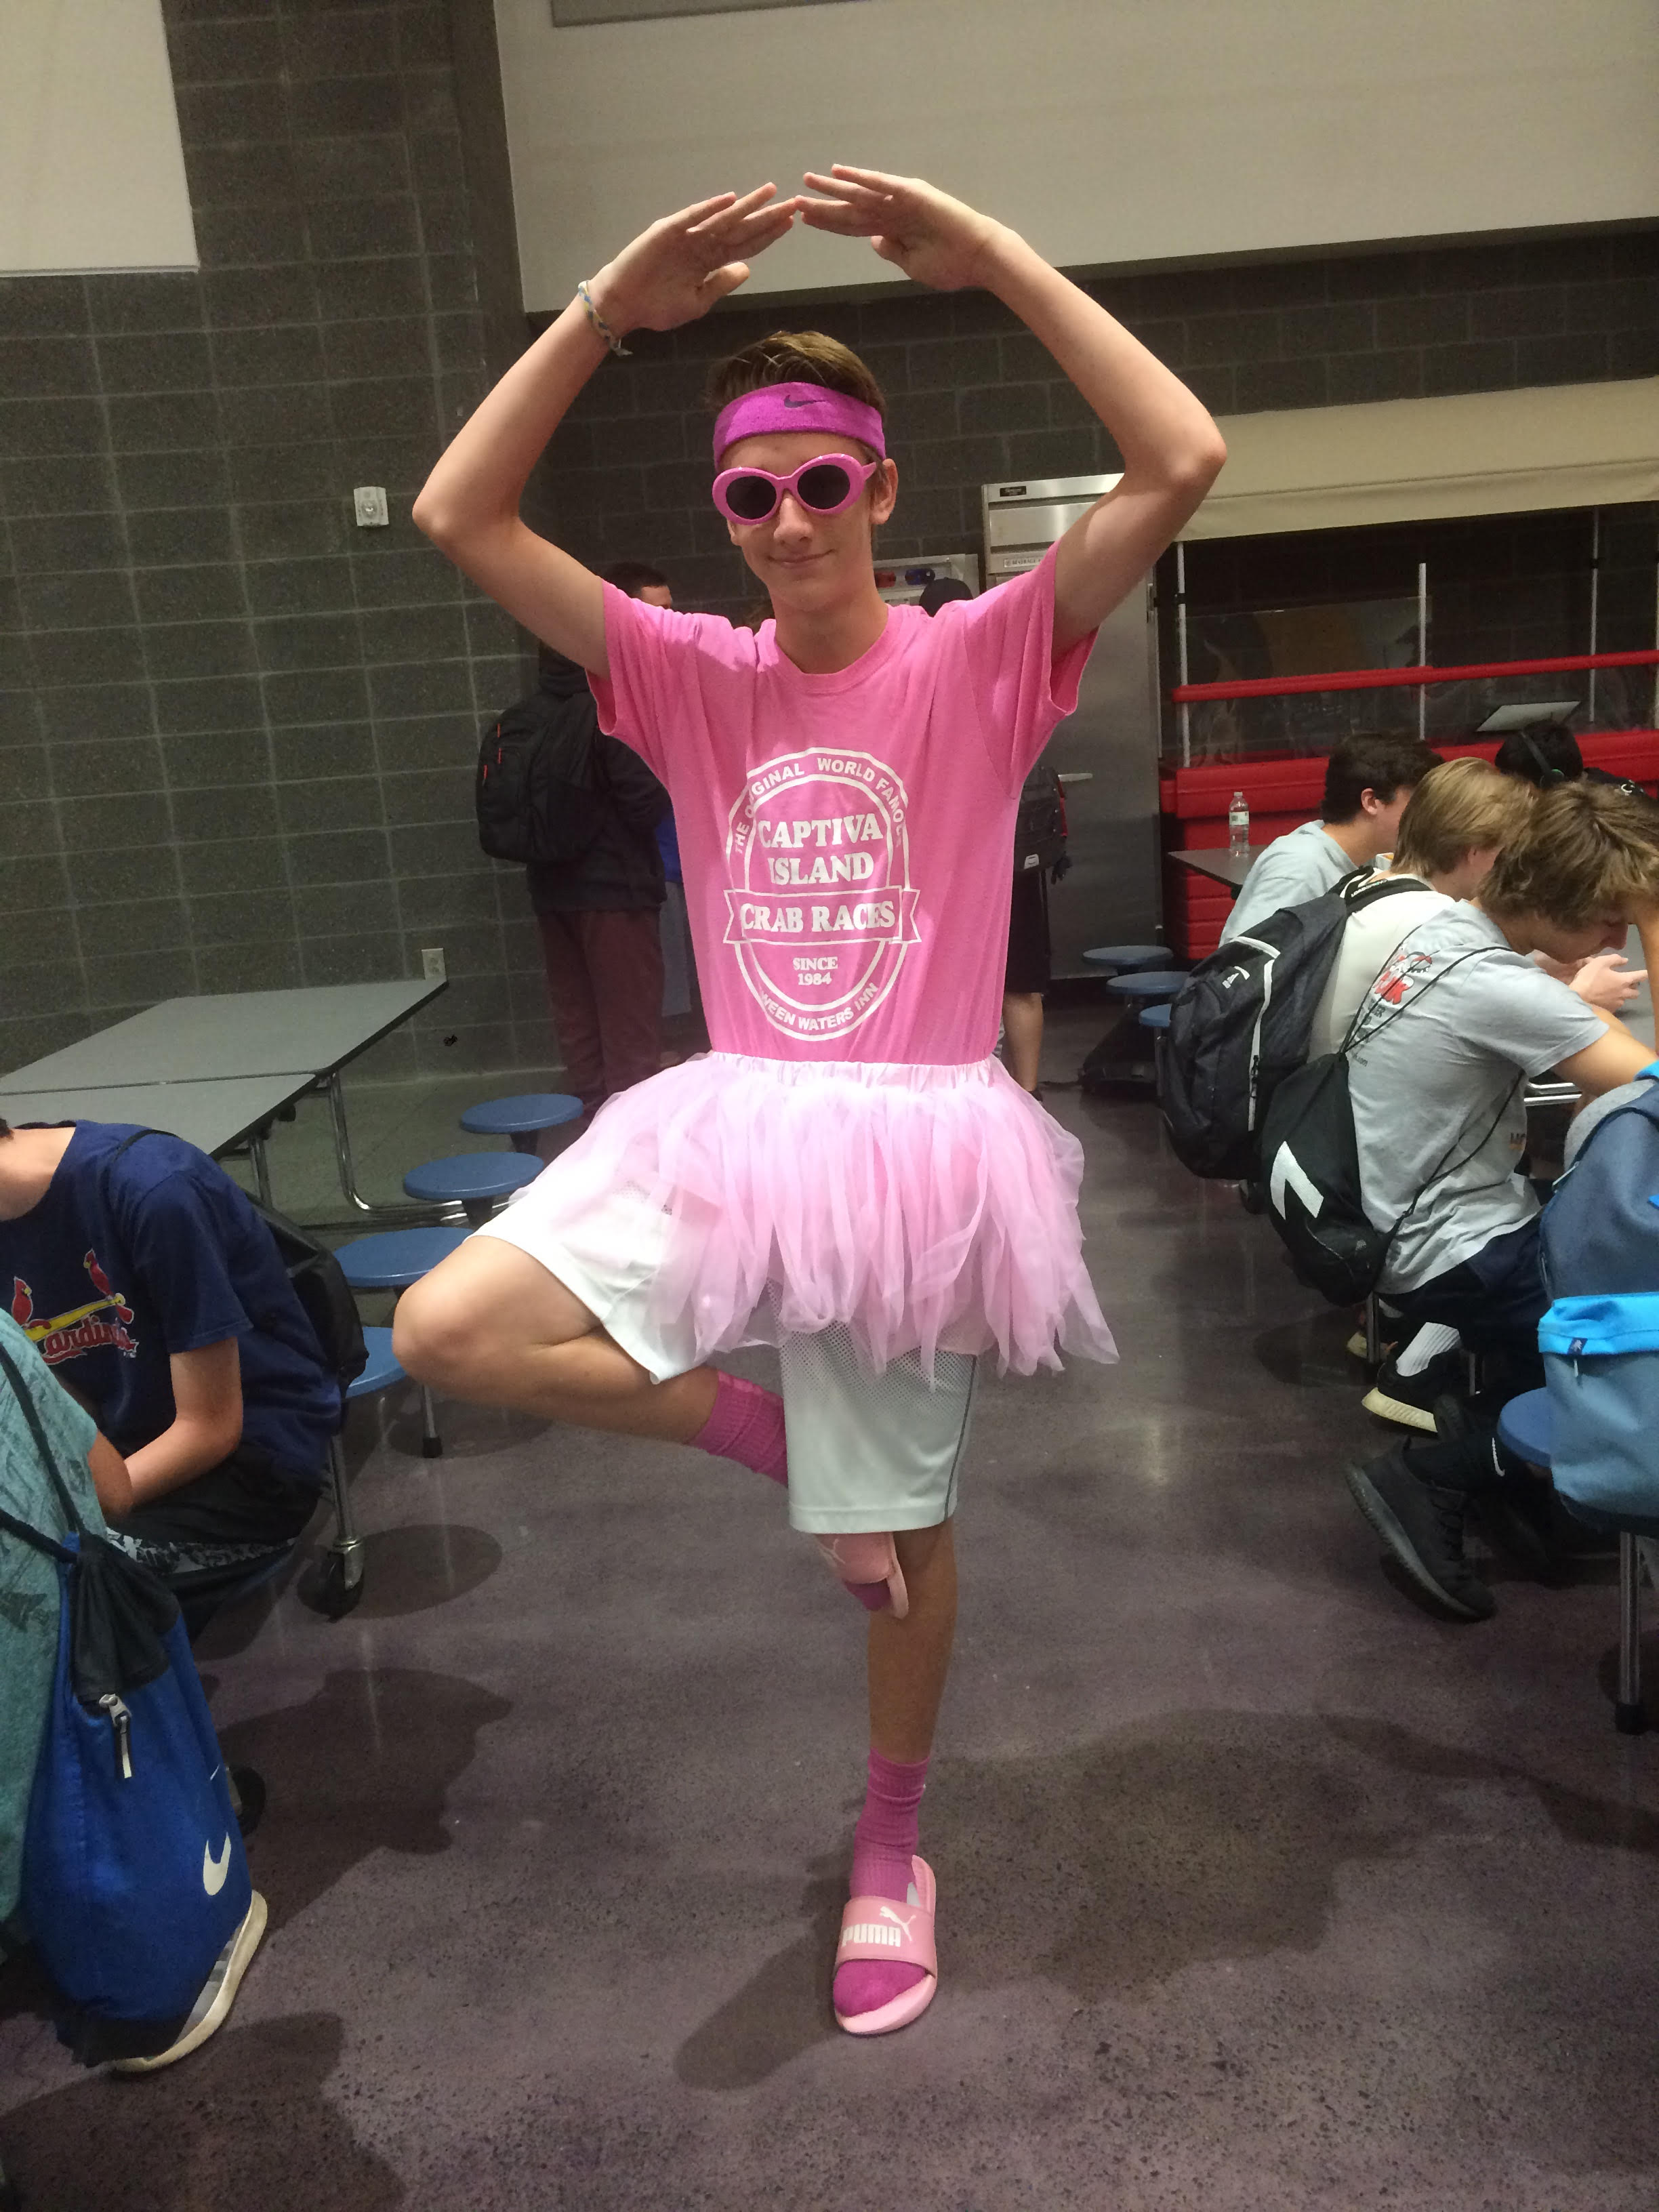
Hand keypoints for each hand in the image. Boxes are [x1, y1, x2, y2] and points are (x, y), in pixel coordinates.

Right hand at [589, 187, 799, 335]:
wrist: (624, 306)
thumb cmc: (658, 307)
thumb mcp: (698, 302)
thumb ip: (721, 284)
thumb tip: (748, 269)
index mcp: (710, 261)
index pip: (746, 245)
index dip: (768, 234)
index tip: (790, 223)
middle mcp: (702, 243)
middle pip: (742, 228)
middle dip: (767, 216)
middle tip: (793, 203)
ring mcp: (687, 234)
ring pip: (723, 218)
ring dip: (747, 206)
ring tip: (770, 193)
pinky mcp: (668, 230)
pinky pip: (693, 217)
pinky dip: (711, 208)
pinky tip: (731, 201)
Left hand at [798, 166, 1003, 290]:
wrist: (978, 257)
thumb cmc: (951, 265)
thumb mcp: (912, 265)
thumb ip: (892, 252)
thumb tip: (872, 241)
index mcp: (892, 230)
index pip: (852, 226)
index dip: (828, 223)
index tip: (806, 220)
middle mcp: (892, 211)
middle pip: (849, 209)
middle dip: (822, 205)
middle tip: (795, 199)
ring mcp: (901, 200)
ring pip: (859, 193)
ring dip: (833, 187)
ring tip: (808, 181)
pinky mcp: (911, 193)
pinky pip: (880, 184)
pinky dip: (860, 177)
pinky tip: (839, 171)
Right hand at [1570, 951, 1645, 1011]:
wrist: (1578, 998)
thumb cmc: (1589, 978)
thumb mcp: (1600, 962)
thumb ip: (1614, 959)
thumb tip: (1625, 961)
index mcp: (1624, 980)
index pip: (1641, 976)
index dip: (1644, 973)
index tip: (1645, 972)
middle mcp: (1624, 993)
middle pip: (1636, 992)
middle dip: (1634, 987)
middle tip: (1627, 983)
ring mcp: (1617, 1003)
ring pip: (1626, 999)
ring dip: (1623, 995)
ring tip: (1615, 992)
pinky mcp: (1609, 1010)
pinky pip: (1616, 1006)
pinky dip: (1614, 1002)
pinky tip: (1606, 999)